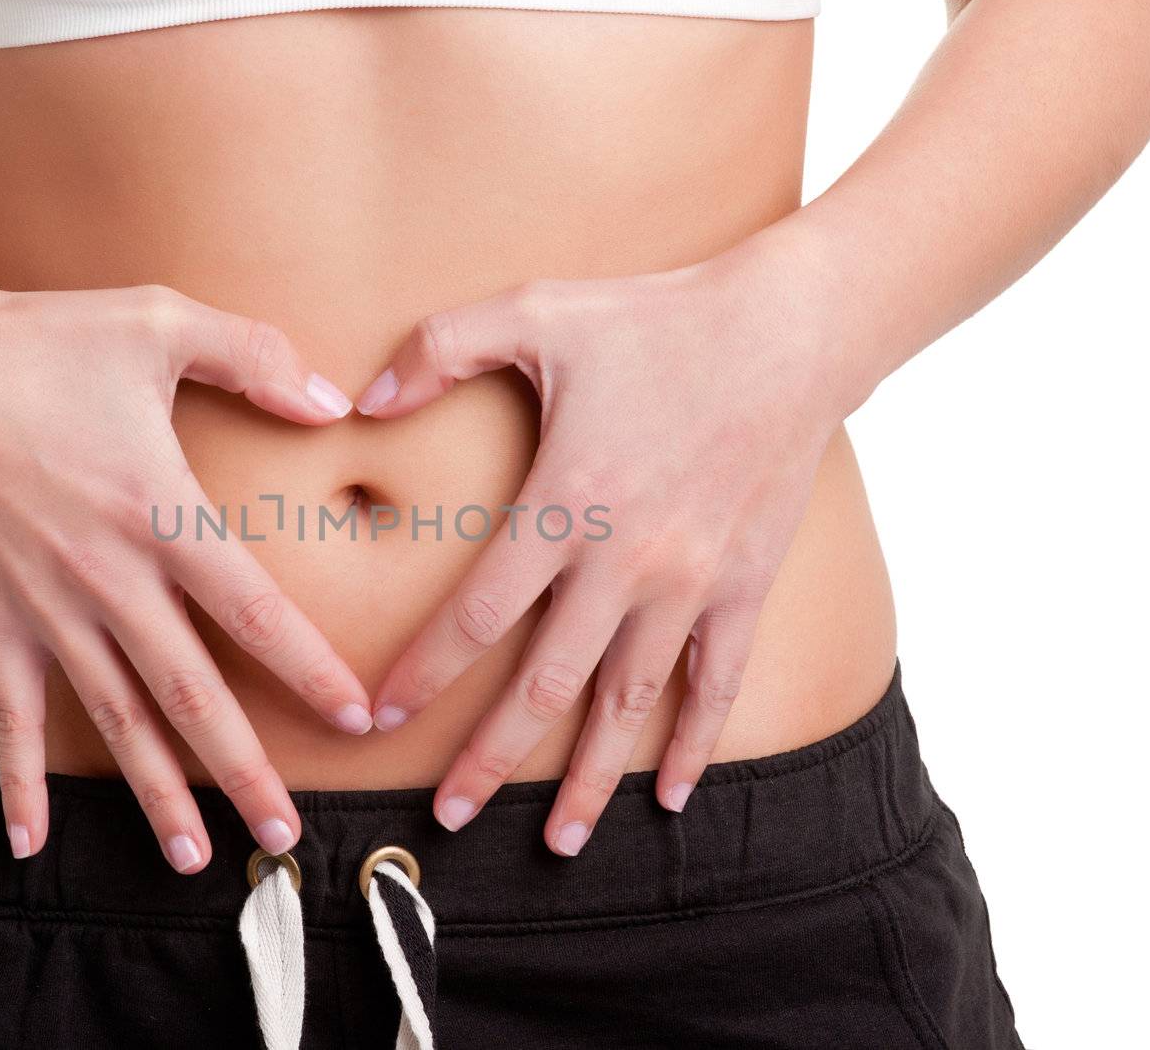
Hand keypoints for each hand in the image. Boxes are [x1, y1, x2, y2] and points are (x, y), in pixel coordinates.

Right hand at [0, 279, 369, 869]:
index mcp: (161, 512)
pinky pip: (7, 714)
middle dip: (243, 769)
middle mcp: (108, 577)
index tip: (357, 721)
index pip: (255, 611)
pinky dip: (18, 780)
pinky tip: (30, 843)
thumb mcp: (159, 320)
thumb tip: (336, 403)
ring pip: (112, 719)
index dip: (309, 671)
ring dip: (155, 793)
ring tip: (195, 859)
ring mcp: (43, 606)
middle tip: (287, 836)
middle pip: (191, 692)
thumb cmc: (41, 337)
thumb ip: (254, 355)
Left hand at [355, 250, 850, 854]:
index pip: (478, 612)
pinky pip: (716, 684)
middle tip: (449, 815)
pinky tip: (671, 795)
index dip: (426, 670)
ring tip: (560, 839)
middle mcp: (625, 562)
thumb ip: (440, 348)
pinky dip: (694, 744)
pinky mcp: (745, 587)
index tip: (382, 714)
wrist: (788, 330)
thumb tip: (362, 400)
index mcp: (565, 503)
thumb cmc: (655, 319)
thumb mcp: (536, 310)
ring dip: (592, 778)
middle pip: (545, 685)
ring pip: (629, 704)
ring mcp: (691, 583)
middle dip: (492, 757)